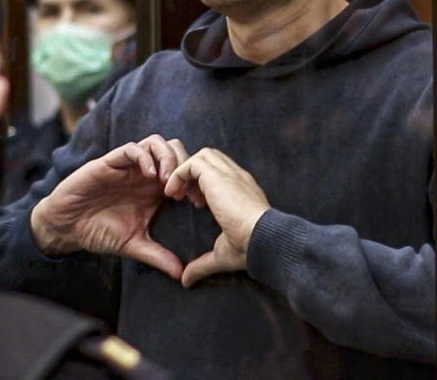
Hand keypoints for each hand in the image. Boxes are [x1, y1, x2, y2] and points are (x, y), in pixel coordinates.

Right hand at [30, 135, 185, 279]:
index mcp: (154, 189)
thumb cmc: (99, 231)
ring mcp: (128, 166)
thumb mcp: (133, 244)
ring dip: (167, 158)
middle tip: (184, 191)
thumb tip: (181, 274)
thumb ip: (157, 256)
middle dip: (185, 164)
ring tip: (167, 181)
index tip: (198, 203)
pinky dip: (144, 157)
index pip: (183, 170)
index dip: (195, 181)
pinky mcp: (110, 162)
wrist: (66, 227)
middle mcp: (144, 173)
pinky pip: (132, 148)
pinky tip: (149, 175)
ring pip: (156, 143)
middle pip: (175, 150)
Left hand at [164, 148, 269, 286]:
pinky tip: (173, 193)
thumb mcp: (221, 255)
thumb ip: (202, 264)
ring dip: (185, 171)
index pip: (222, 173)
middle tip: (183, 196)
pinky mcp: (218, 176)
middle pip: (212, 158)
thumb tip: (186, 280)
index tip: (196, 205)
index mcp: (243, 192)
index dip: (204, 185)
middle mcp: (238, 178)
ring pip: (203, 155)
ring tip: (176, 194)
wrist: (263, 240)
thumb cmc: (249, 248)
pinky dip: (179, 174)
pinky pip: (192, 162)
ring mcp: (230, 174)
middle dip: (194, 173)